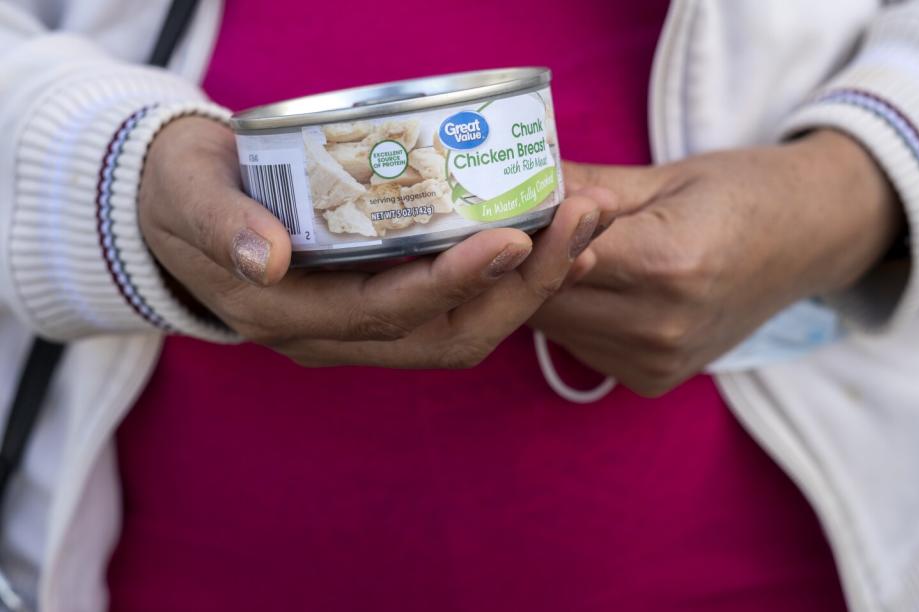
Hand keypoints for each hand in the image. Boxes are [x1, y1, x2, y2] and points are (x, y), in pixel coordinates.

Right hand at [139, 116, 616, 367]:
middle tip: (578, 226)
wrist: (172, 212)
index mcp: (286, 315)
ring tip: (581, 232)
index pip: (385, 312)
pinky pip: (454, 309)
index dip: (453, 281)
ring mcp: (360, 325)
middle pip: (446, 334)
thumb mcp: (187, 196)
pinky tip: (545, 239)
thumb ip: (222, 224)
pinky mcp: (378, 302)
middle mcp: (332, 335)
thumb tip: (267, 258)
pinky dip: (505, 281)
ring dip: (528, 288)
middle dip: (520, 289)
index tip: (514, 237)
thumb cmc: (179, 193)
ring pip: (462, 329)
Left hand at [531, 130, 902, 395]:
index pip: (554, 258)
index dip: (523, 233)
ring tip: (555, 250)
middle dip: (521, 264)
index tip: (505, 209)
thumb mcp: (663, 176)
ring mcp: (658, 362)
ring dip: (542, 292)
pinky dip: (572, 316)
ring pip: (555, 328)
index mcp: (665, 264)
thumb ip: (584, 186)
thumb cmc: (740, 194)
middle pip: (545, 300)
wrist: (810, 240)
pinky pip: (581, 346)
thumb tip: (515, 180)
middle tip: (515, 226)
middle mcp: (659, 326)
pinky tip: (591, 285)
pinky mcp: (654, 380)